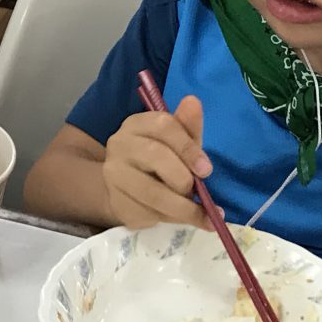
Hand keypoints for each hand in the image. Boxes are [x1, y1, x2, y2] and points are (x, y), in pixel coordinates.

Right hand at [101, 97, 211, 230]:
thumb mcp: (177, 141)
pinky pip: (147, 213)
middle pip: (155, 157)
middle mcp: (120, 144)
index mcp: (137, 124)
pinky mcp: (116, 202)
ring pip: (152, 193)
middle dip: (184, 180)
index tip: (207, 170)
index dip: (188, 148)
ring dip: (183, 208)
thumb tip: (193, 102)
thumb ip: (188, 126)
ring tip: (202, 216)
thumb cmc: (160, 158)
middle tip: (199, 194)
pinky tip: (178, 218)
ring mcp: (114, 174)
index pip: (163, 126)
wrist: (126, 186)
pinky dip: (169, 220)